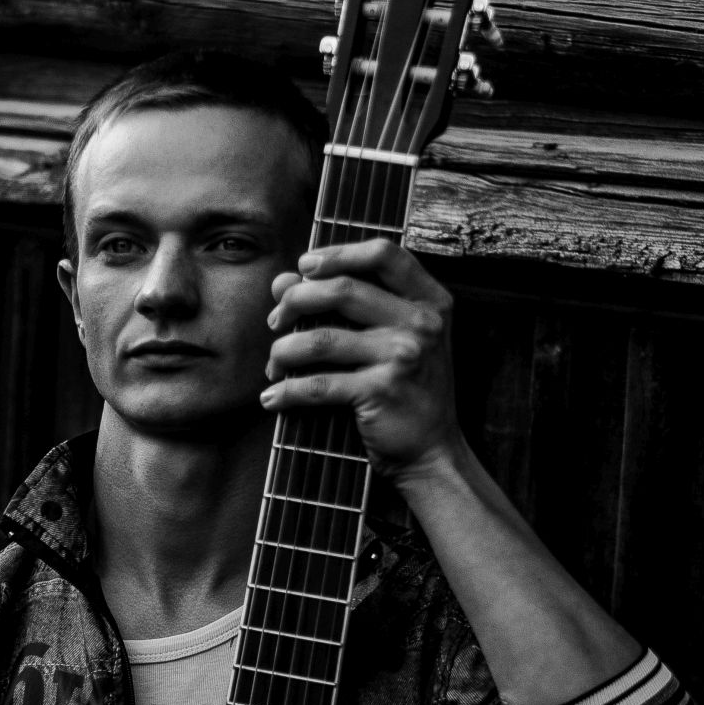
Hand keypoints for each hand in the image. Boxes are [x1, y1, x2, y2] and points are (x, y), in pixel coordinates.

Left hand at [262, 239, 463, 477]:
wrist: (432, 451)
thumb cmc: (408, 387)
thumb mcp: (392, 337)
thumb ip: (345, 302)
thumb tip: (283, 280)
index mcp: (429, 300)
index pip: (384, 254)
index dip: (339, 253)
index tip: (305, 265)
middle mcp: (421, 323)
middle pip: (343, 290)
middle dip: (295, 302)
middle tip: (276, 320)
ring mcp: (403, 357)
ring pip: (321, 339)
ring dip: (284, 350)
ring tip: (274, 364)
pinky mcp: (381, 392)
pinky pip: (318, 384)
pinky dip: (286, 391)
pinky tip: (272, 398)